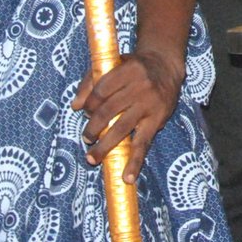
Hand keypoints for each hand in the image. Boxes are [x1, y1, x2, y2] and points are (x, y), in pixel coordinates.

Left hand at [72, 50, 183, 183]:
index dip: (89, 103)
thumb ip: (91, 81)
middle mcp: (141, 86)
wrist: (166, 67)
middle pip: (108, 110)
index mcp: (129, 70)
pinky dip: (135, 162)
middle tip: (86, 137)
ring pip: (121, 128)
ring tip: (92, 157)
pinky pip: (143, 143)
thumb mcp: (114, 64)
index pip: (101, 89)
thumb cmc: (134, 67)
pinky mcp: (158, 120)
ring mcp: (150, 104)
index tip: (84, 111)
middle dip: (93, 127)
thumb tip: (75, 106)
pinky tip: (128, 177)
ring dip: (104, 146)